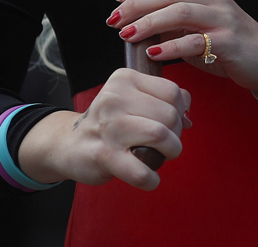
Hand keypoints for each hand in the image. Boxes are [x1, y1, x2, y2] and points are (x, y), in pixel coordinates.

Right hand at [17, 68, 189, 189]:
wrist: (69, 145)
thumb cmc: (110, 123)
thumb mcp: (133, 100)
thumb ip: (163, 100)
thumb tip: (188, 114)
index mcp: (124, 79)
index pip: (172, 92)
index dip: (180, 111)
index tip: (171, 123)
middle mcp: (115, 98)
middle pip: (170, 115)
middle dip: (176, 134)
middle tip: (166, 144)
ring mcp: (109, 127)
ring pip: (160, 136)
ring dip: (170, 152)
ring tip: (162, 157)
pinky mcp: (103, 155)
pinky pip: (141, 171)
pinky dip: (151, 178)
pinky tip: (150, 178)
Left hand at [109, 0, 257, 96]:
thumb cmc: (226, 40)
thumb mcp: (197, 23)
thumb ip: (170, 18)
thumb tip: (133, 19)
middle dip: (135, 4)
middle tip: (114, 19)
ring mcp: (221, 17)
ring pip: (178, 11)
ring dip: (147, 22)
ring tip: (127, 34)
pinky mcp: (226, 41)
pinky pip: (193, 42)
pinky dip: (169, 47)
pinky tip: (153, 53)